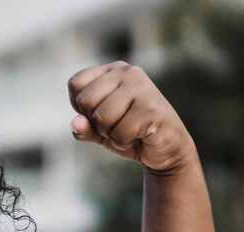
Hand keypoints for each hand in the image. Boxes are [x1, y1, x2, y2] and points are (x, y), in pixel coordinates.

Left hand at [67, 62, 194, 175]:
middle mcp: (127, 72)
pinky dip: (124, 142)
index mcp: (113, 70)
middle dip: (97, 123)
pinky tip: (140, 136)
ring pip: (102, 118)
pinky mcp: (152, 109)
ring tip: (129, 130)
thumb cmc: (131, 134)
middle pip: (86, 100)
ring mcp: (142, 88)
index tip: (102, 113)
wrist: (167, 148)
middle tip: (118, 124)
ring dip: (111, 134)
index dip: (82, 108)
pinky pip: (119, 133)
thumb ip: (84, 127)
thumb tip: (76, 123)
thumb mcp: (101, 131)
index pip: (76, 84)